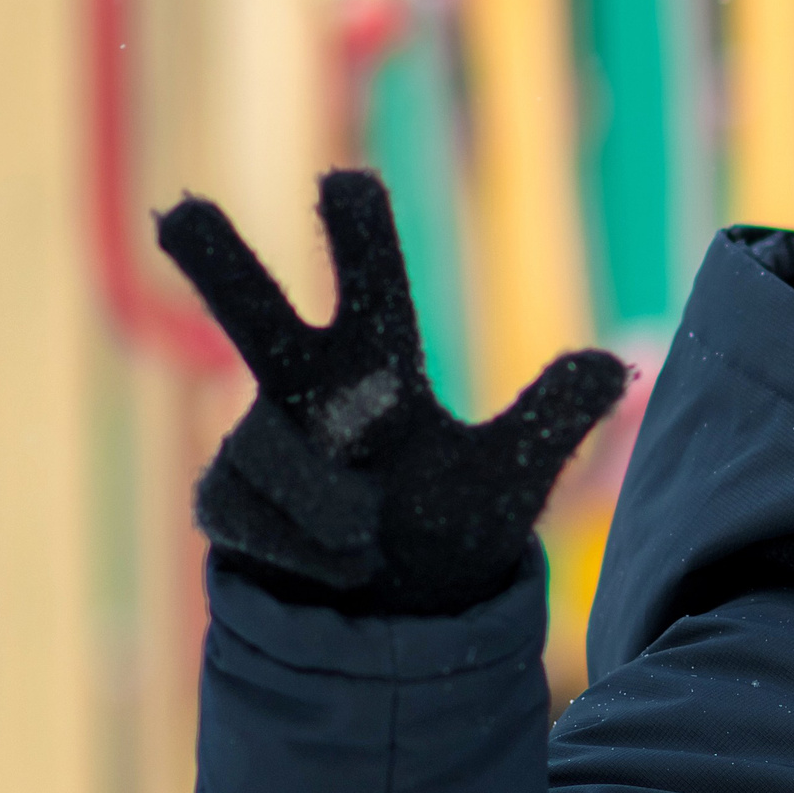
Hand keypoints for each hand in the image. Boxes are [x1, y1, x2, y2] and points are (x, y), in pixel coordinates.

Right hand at [160, 170, 627, 615]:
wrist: (402, 611)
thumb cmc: (452, 520)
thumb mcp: (514, 474)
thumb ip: (552, 416)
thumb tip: (613, 363)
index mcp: (378, 364)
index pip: (373, 287)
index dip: (360, 239)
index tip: (347, 181)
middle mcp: (307, 388)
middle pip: (255, 316)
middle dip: (219, 266)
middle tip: (181, 213)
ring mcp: (257, 442)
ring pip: (280, 464)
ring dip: (335, 515)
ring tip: (372, 542)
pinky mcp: (225, 500)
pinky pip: (254, 518)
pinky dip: (305, 553)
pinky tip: (336, 566)